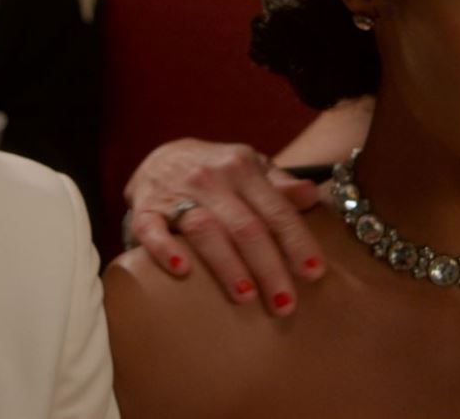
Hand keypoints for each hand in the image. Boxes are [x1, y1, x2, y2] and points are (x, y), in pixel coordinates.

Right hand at [123, 138, 324, 315]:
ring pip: (205, 230)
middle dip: (268, 267)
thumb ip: (280, 186)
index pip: (276, 209)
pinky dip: (165, 249)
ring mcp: (176, 193)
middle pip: (245, 226)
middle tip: (284, 304)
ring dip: (227, 265)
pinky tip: (182, 270)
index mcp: (242, 168)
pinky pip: (152, 229)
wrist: (161, 155)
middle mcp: (211, 178)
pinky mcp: (145, 209)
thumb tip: (312, 196)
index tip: (314, 273)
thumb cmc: (217, 171)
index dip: (297, 241)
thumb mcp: (251, 169)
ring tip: (246, 296)